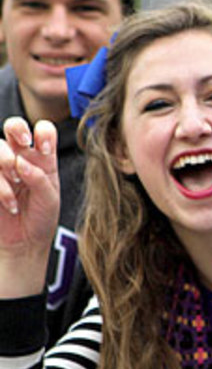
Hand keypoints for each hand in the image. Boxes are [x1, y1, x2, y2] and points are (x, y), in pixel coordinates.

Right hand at [0, 117, 59, 297]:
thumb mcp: (49, 199)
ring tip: (17, 185)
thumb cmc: (41, 218)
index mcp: (43, 158)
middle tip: (24, 143)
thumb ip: (39, 178)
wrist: (24, 243)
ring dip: (5, 162)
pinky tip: (9, 204)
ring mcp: (0, 168)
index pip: (43, 130)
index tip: (45, 148)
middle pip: (13, 125)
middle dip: (17, 129)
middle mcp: (20, 157)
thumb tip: (21, 162)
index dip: (43, 131)